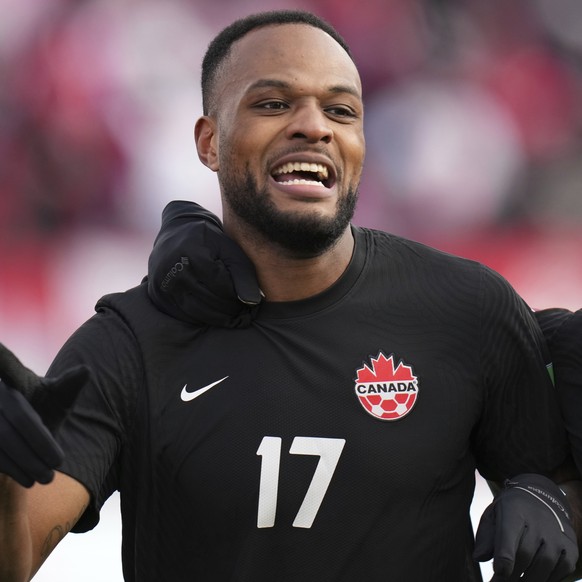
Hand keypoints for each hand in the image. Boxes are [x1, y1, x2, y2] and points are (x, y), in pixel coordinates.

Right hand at [0, 343, 87, 486]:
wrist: (26, 435)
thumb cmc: (44, 409)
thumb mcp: (59, 397)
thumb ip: (70, 385)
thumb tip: (86, 370)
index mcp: (13, 377)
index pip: (4, 362)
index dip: (0, 358)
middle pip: (18, 419)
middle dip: (39, 444)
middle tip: (58, 464)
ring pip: (2, 440)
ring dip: (26, 461)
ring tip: (46, 477)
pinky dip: (12, 469)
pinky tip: (28, 479)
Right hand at [148, 201, 260, 327]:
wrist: (179, 230)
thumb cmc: (211, 242)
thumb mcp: (231, 251)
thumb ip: (244, 276)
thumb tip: (253, 303)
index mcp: (193, 254)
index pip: (221, 287)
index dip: (237, 298)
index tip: (250, 304)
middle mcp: (173, 268)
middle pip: (208, 301)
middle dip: (230, 310)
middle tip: (244, 315)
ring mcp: (162, 282)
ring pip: (195, 312)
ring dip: (217, 318)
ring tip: (232, 317)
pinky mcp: (156, 293)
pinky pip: (181, 315)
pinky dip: (200, 319)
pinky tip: (214, 315)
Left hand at [474, 473, 577, 580]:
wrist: (540, 497)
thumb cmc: (510, 512)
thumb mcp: (493, 516)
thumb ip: (485, 537)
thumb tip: (478, 558)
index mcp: (513, 512)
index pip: (509, 535)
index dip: (505, 556)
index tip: (500, 571)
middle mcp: (538, 522)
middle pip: (525, 555)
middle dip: (511, 576)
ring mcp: (556, 534)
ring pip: (544, 565)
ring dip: (528, 580)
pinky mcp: (570, 546)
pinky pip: (562, 569)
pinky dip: (548, 579)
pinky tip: (534, 578)